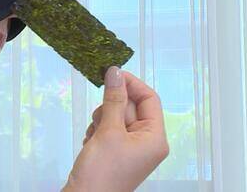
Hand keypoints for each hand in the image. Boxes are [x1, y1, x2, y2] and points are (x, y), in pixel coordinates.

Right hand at [62, 67, 168, 191]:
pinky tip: (91, 144)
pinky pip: (108, 129)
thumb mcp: (109, 131)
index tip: (112, 73)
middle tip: (100, 120)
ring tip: (95, 137)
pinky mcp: (116, 152)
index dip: (131, 84)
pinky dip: (96, 131)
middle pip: (131, 106)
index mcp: (155, 138)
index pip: (150, 99)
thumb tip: (115, 72)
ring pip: (116, 116)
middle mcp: (147, 142)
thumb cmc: (101, 174)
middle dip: (111, 108)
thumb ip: (114, 99)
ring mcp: (131, 148)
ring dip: (101, 120)